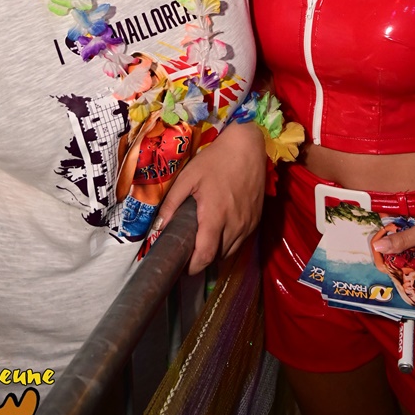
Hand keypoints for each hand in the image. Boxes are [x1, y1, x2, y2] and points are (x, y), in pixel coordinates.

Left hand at [155, 122, 264, 274]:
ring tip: (203, 241)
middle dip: (202, 259)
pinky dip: (229, 242)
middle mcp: (235, 225)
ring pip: (231, 251)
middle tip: (189, 250)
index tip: (181, 266)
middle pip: (218, 257)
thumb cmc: (215, 161)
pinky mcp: (256, 219)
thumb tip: (158, 227)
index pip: (206, 256)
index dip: (193, 267)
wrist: (247, 147)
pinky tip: (220, 230)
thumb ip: (172, 203)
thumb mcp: (188, 178)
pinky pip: (241, 241)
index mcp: (216, 217)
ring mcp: (248, 224)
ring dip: (217, 252)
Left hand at [371, 202, 414, 287]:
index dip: (389, 277)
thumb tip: (378, 247)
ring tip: (377, 246)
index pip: (408, 285)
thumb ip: (403, 240)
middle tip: (371, 253)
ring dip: (393, 255)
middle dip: (389, 264)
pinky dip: (400, 248)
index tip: (374, 266)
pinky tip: (389, 241)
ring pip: (405, 265)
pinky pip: (409, 256)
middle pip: (404, 275)